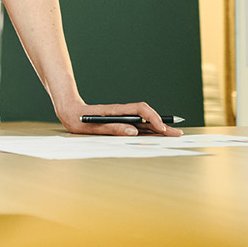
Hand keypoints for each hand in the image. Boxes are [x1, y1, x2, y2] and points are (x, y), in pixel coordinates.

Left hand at [57, 100, 181, 136]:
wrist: (69, 111)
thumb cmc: (78, 119)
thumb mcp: (91, 127)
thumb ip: (111, 128)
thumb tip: (132, 131)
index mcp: (115, 111)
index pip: (140, 110)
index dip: (152, 118)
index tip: (161, 128)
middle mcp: (121, 113)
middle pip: (146, 117)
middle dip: (163, 125)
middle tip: (178, 133)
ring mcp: (122, 117)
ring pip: (144, 121)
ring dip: (158, 128)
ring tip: (173, 135)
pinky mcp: (120, 122)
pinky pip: (138, 125)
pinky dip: (149, 130)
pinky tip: (157, 135)